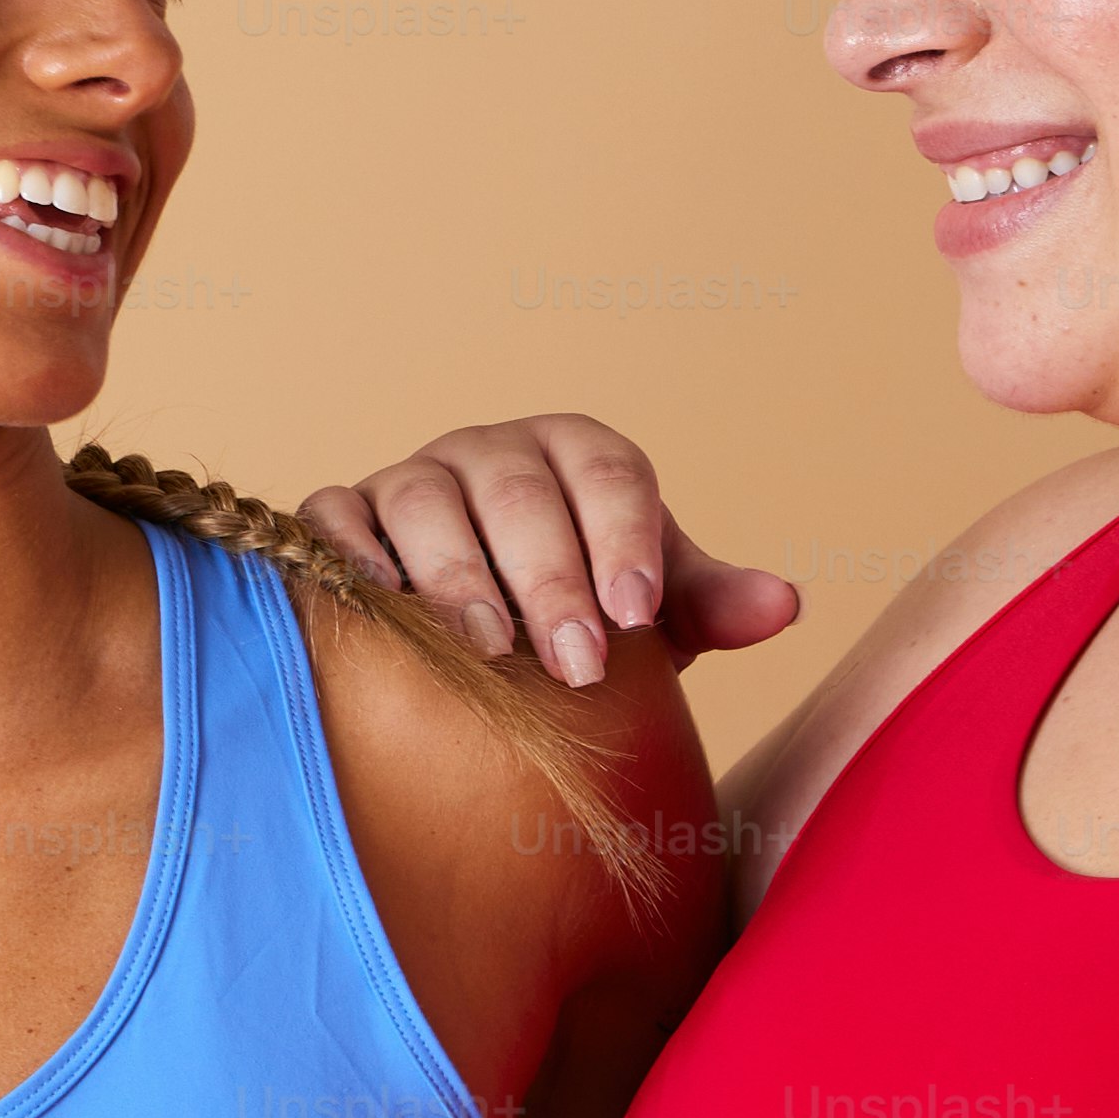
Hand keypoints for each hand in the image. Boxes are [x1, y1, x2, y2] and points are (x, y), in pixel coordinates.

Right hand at [299, 414, 796, 689]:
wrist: (479, 636)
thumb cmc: (574, 614)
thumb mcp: (648, 610)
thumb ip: (708, 602)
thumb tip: (782, 604)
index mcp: (574, 454)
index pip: (608, 472)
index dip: (624, 538)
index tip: (637, 613)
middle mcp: (490, 452)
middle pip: (519, 494)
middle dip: (550, 579)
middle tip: (577, 665)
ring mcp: (409, 477)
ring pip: (427, 501)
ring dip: (459, 576)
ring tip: (489, 649)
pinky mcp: (341, 513)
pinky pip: (336, 516)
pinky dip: (352, 552)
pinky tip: (383, 603)